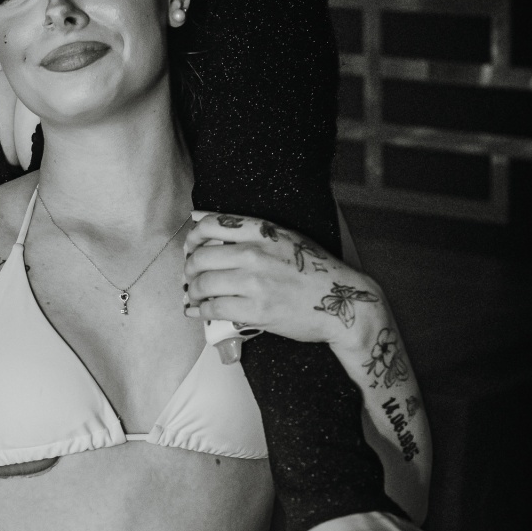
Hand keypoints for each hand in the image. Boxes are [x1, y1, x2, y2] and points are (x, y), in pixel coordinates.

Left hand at [184, 213, 381, 347]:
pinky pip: (214, 309)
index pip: (211, 224)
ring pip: (203, 285)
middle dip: (188, 269)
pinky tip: (199, 311)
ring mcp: (255, 283)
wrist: (343, 303)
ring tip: (193, 296)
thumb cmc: (315, 271)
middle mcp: (256, 254)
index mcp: (264, 232)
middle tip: (190, 276)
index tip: (191, 247)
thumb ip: (247, 229)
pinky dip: (200, 311)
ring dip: (192, 292)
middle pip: (200, 257)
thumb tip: (202, 219)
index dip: (193, 236)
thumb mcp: (286, 238)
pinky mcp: (256, 311)